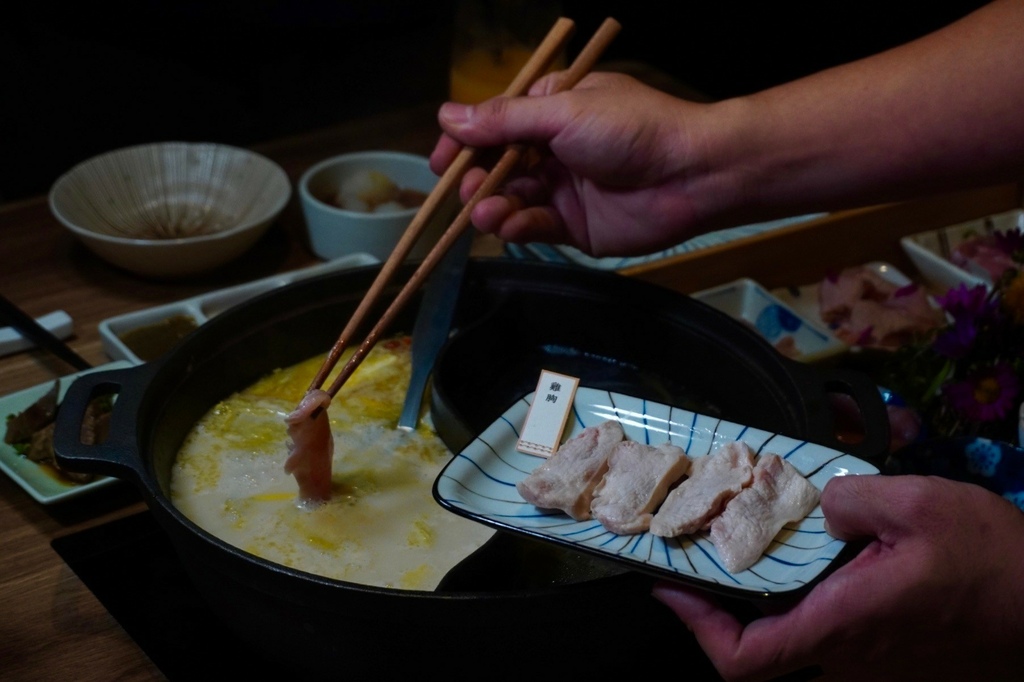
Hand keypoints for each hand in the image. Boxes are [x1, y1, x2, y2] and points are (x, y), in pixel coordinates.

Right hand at [429, 72, 731, 255]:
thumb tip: (448, 116)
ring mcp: (562, 186)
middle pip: (497, 164)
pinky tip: (506, 224)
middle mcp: (554, 146)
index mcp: (552, 108)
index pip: (495, 123)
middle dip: (476, 178)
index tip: (440, 162)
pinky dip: (516, 225)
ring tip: (483, 211)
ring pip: (512, 197)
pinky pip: (534, 225)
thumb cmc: (633, 129)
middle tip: (464, 190)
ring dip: (491, 204)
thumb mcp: (564, 111)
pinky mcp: (574, 224)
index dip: (464, 142)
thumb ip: (505, 120)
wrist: (690, 175)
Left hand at [652, 474, 1023, 680]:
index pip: (744, 658)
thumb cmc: (994, 564)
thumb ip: (849, 499)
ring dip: (759, 602)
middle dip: (719, 606)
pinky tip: (808, 559)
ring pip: (791, 642)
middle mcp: (848, 659)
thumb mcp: (919, 506)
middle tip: (700, 554)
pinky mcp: (892, 659)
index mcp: (842, 625)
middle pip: (758, 651)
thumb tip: (817, 507)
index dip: (695, 627)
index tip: (670, 587)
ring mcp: (871, 665)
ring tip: (744, 547)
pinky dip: (798, 602)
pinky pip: (826, 636)